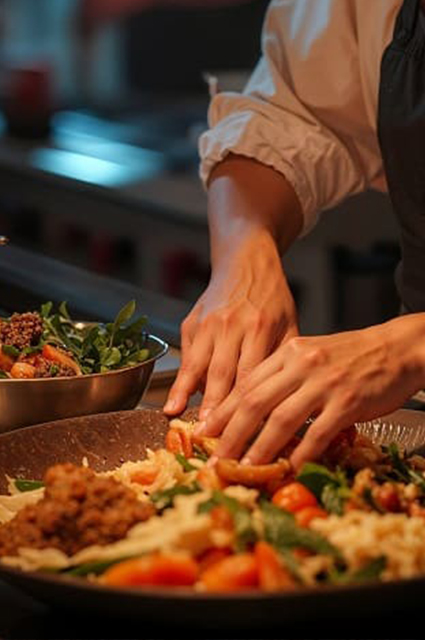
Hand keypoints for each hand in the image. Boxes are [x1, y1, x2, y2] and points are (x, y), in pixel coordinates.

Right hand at [163, 230, 298, 418]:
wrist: (245, 262)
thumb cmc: (271, 298)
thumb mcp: (289, 323)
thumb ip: (284, 358)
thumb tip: (287, 398)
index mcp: (260, 326)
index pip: (251, 373)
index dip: (244, 405)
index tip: (241, 430)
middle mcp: (231, 325)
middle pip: (221, 373)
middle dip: (214, 407)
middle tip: (209, 436)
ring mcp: (208, 323)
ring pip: (198, 365)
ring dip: (188, 395)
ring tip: (180, 420)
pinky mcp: (191, 322)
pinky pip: (186, 355)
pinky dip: (180, 380)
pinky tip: (172, 402)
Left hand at [198, 317, 424, 468]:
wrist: (395, 348)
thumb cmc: (350, 356)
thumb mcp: (310, 355)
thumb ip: (282, 376)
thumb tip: (250, 409)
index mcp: (288, 352)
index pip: (246, 383)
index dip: (222, 411)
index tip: (204, 432)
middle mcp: (302, 364)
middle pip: (255, 401)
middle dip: (230, 434)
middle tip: (215, 458)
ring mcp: (324, 383)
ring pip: (281, 419)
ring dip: (259, 448)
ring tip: (243, 469)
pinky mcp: (347, 402)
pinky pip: (318, 433)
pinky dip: (301, 454)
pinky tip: (289, 468)